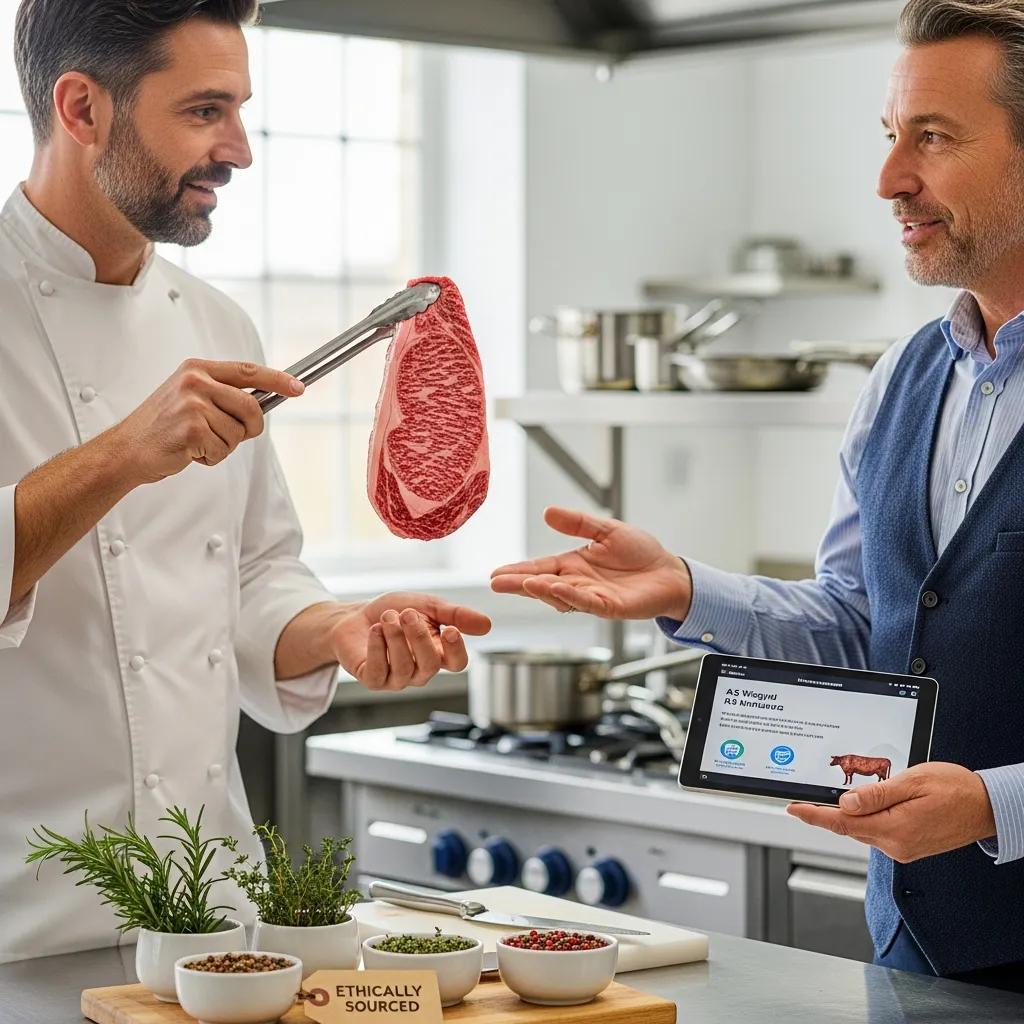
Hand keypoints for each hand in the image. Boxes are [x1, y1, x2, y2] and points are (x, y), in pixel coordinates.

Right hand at [113, 358, 305, 483]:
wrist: (127, 449)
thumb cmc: (163, 427)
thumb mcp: (189, 397)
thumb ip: (222, 393)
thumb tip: (265, 399)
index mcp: (197, 369)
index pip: (248, 371)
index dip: (278, 380)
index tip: (298, 387)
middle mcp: (195, 381)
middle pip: (252, 406)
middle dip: (249, 428)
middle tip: (227, 436)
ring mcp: (193, 404)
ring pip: (238, 432)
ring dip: (223, 446)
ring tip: (197, 442)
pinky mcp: (192, 428)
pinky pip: (224, 449)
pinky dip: (211, 457)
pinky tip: (190, 451)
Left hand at [329, 592, 491, 690]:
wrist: (355, 616)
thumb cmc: (395, 611)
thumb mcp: (428, 606)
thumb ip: (455, 615)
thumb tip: (488, 625)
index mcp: (438, 654)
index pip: (457, 663)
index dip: (456, 650)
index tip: (450, 628)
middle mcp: (420, 671)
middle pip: (430, 665)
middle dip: (419, 637)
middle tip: (406, 613)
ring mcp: (397, 679)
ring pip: (404, 668)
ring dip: (395, 639)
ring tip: (387, 617)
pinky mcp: (373, 680)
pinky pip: (379, 672)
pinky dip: (377, 648)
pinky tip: (375, 630)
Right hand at [490, 506, 691, 619]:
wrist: (670, 572)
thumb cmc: (640, 553)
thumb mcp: (606, 530)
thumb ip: (577, 523)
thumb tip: (547, 512)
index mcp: (573, 565)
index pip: (539, 568)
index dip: (517, 571)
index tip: (494, 574)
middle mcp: (577, 583)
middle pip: (542, 584)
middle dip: (519, 584)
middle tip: (496, 583)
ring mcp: (591, 597)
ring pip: (560, 596)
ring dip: (542, 590)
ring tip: (524, 583)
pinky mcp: (609, 607)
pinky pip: (586, 602)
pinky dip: (570, 596)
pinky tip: (556, 588)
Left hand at [786, 762, 996, 861]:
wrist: (986, 807)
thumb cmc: (955, 789)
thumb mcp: (913, 782)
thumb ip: (877, 795)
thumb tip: (845, 803)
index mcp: (896, 829)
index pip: (842, 823)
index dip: (814, 815)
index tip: (792, 809)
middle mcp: (896, 845)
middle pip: (849, 827)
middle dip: (827, 811)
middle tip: (806, 796)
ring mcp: (903, 848)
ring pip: (862, 828)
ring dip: (849, 813)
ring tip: (841, 794)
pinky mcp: (908, 846)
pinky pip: (877, 831)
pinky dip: (866, 817)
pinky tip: (868, 803)